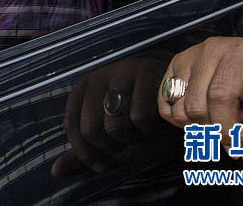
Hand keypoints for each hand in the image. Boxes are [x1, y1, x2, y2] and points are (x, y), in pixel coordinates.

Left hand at [52, 57, 174, 175]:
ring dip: (133, 140)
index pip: (71, 127)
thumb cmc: (147, 126)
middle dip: (112, 148)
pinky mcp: (147, 71)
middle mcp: (99, 75)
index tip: (102, 165)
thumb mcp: (112, 142)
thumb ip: (84, 154)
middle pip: (91, 130)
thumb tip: (55, 172)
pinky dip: (151, 130)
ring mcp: (122, 70)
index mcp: (84, 89)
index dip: (86, 153)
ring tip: (144, 131)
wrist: (186, 109)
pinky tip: (159, 122)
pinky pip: (140, 119)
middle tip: (129, 143)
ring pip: (114, 126)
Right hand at [157, 37, 242, 151]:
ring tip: (223, 117)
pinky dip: (183, 121)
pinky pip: (165, 107)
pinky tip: (206, 116)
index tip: (239, 141)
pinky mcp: (174, 70)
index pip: (220, 96)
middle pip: (196, 105)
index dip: (227, 127)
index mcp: (241, 54)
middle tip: (236, 127)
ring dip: (200, 126)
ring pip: (179, 109)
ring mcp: (188, 58)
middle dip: (215, 129)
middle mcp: (211, 50)